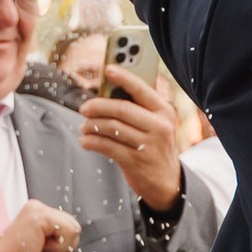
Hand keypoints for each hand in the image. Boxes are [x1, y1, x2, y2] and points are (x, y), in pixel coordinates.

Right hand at [0, 199, 80, 251]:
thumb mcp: (44, 247)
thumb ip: (56, 238)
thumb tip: (71, 238)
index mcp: (38, 215)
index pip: (68, 226)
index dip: (63, 245)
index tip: (44, 251)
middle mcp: (38, 208)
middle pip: (74, 225)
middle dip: (65, 245)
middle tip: (43, 250)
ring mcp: (38, 209)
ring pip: (74, 228)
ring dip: (61, 245)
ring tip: (40, 248)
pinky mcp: (40, 215)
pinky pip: (68, 230)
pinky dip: (59, 245)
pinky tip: (41, 246)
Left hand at [78, 63, 183, 210]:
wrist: (167, 182)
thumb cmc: (155, 146)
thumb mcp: (157, 124)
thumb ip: (139, 109)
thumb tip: (107, 93)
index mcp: (165, 112)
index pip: (142, 90)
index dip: (124, 78)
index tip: (108, 70)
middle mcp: (159, 127)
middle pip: (121, 109)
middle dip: (97, 106)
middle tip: (84, 108)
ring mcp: (148, 145)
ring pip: (111, 127)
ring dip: (92, 125)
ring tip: (84, 127)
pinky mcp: (136, 162)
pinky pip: (107, 146)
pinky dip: (91, 141)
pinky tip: (85, 141)